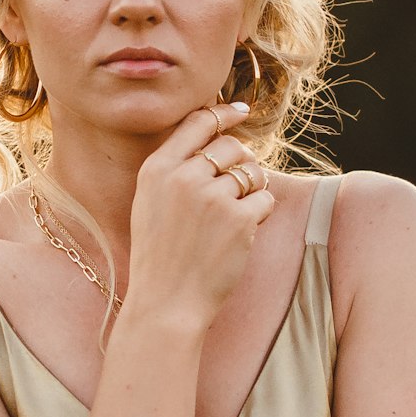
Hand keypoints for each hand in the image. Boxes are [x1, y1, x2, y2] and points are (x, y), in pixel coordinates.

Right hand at [126, 102, 274, 330]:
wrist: (166, 303)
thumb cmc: (160, 256)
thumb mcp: (150, 203)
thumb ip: (175, 170)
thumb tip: (217, 137)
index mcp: (156, 170)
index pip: (197, 123)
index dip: (223, 113)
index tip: (240, 113)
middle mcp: (183, 177)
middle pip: (231, 146)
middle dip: (241, 162)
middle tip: (238, 188)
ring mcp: (212, 197)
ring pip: (252, 171)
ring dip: (253, 188)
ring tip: (237, 214)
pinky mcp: (239, 219)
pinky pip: (265, 199)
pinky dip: (260, 214)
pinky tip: (241, 233)